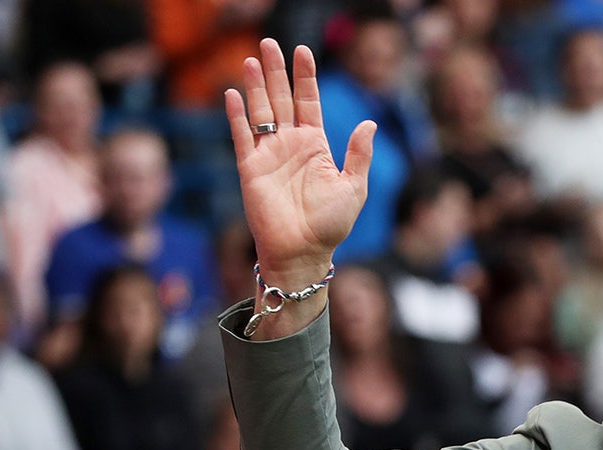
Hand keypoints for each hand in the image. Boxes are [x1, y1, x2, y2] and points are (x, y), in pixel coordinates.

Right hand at [224, 38, 374, 283]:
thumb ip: (359, 154)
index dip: (306, 77)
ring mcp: (268, 155)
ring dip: (255, 86)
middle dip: (276, 71)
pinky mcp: (250, 168)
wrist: (303, 252)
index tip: (304, 51)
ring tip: (253, 59)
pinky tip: (233, 93)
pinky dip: (237, 116)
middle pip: (281, 98)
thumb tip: (369, 124)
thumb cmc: (331, 224)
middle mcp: (289, 144)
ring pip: (260, 111)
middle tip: (270, 44)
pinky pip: (242, 136)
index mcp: (315, 145)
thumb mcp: (354, 186)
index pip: (308, 102)